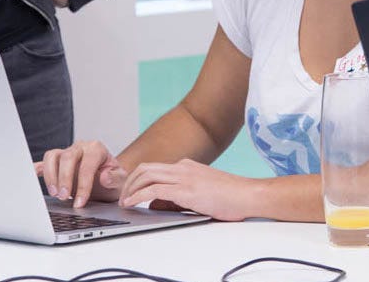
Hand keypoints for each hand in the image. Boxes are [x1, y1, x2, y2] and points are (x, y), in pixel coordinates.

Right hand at [36, 140, 126, 206]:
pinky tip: (31, 176)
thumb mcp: (121, 181)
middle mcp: (81, 147)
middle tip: (64, 197)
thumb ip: (115, 178)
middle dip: (65, 178)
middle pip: (68, 157)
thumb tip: (104, 176)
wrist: (107, 181)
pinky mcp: (57, 162)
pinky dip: (37, 169)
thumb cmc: (113, 180)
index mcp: (97, 149)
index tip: (80, 202)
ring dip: (51, 175)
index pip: (88, 164)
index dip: (83, 184)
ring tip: (55, 194)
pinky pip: (44, 162)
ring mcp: (66, 153)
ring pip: (53, 156)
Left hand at [119, 158, 252, 221]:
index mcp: (186, 166)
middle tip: (121, 196)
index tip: (128, 191)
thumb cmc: (229, 197)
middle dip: (128, 182)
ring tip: (124, 202)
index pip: (154, 168)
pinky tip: (133, 204)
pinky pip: (154, 190)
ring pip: (146, 175)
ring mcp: (184, 176)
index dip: (137, 179)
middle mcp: (182, 167)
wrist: (247, 195)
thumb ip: (176, 196)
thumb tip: (154, 204)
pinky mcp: (186, 190)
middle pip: (145, 168)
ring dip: (130, 189)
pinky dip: (138, 196)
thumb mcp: (198, 194)